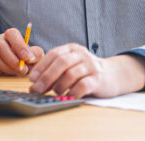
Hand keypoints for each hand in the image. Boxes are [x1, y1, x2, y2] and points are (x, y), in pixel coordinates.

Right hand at [0, 27, 43, 74]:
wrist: (18, 68)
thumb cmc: (27, 60)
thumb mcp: (35, 55)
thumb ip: (36, 54)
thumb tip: (31, 57)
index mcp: (11, 35)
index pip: (12, 34)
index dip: (19, 45)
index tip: (27, 58)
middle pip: (1, 46)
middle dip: (13, 60)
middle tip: (24, 70)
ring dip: (8, 68)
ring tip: (17, 72)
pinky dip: (0, 72)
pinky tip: (8, 73)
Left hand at [28, 44, 144, 97]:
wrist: (113, 75)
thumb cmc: (84, 72)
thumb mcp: (70, 65)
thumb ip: (54, 70)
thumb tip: (34, 83)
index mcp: (71, 49)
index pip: (53, 54)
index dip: (41, 67)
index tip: (32, 79)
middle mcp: (81, 54)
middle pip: (61, 63)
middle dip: (46, 77)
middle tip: (37, 89)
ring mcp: (91, 66)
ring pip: (71, 74)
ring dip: (59, 86)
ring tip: (56, 92)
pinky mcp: (99, 79)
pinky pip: (83, 85)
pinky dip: (72, 92)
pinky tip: (68, 96)